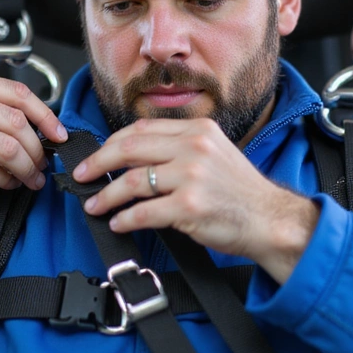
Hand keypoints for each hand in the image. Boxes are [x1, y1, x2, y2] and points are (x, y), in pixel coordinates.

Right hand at [0, 72, 67, 230]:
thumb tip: (35, 127)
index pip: (19, 93)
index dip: (45, 115)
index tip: (58, 134)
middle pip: (18, 122)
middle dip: (38, 148)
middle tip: (44, 163)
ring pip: (10, 146)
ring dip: (27, 167)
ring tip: (31, 178)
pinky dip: (6, 179)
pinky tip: (8, 182)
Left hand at [72, 118, 318, 282]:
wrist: (271, 218)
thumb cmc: (240, 191)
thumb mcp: (213, 153)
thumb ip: (179, 148)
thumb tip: (131, 158)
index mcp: (198, 129)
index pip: (140, 129)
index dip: (110, 143)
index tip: (96, 156)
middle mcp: (194, 147)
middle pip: (128, 149)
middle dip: (97, 164)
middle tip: (81, 176)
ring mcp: (192, 176)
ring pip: (131, 181)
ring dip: (106, 195)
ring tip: (95, 205)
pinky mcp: (189, 206)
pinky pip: (144, 212)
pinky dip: (125, 219)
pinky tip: (118, 223)